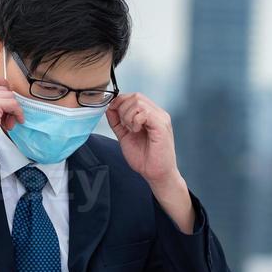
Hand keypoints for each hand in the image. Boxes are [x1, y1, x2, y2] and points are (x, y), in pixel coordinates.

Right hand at [0, 75, 22, 209]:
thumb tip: (2, 102)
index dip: (1, 85)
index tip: (6, 96)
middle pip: (1, 88)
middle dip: (7, 102)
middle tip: (6, 118)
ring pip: (9, 96)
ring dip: (12, 110)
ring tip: (7, 123)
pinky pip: (13, 104)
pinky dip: (18, 113)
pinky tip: (16, 121)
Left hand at [108, 93, 194, 232]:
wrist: (156, 174)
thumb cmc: (145, 159)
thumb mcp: (125, 136)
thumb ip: (117, 122)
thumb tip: (109, 108)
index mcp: (150, 115)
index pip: (134, 97)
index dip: (120, 102)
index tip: (113, 113)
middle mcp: (158, 114)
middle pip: (135, 96)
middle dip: (123, 109)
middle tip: (124, 126)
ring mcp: (161, 118)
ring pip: (138, 102)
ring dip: (128, 116)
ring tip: (131, 130)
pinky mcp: (162, 125)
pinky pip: (144, 112)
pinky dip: (135, 120)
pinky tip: (136, 131)